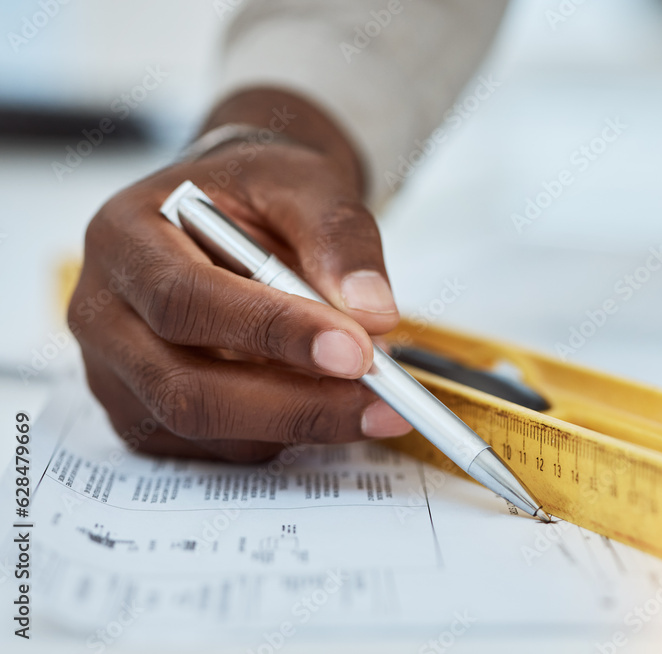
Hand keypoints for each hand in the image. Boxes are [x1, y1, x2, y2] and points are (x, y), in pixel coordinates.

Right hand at [70, 89, 410, 461]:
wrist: (234, 211)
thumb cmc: (258, 193)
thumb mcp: (306, 184)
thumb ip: (339, 239)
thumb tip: (372, 315)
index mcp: (125, 237)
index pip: (185, 299)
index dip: (272, 332)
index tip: (355, 352)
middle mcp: (104, 311)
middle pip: (183, 387)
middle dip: (294, 405)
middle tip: (382, 403)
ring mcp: (116, 372)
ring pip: (204, 428)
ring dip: (297, 423)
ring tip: (369, 396)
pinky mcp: (144, 414)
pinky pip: (215, 448)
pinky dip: (281, 434)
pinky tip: (323, 398)